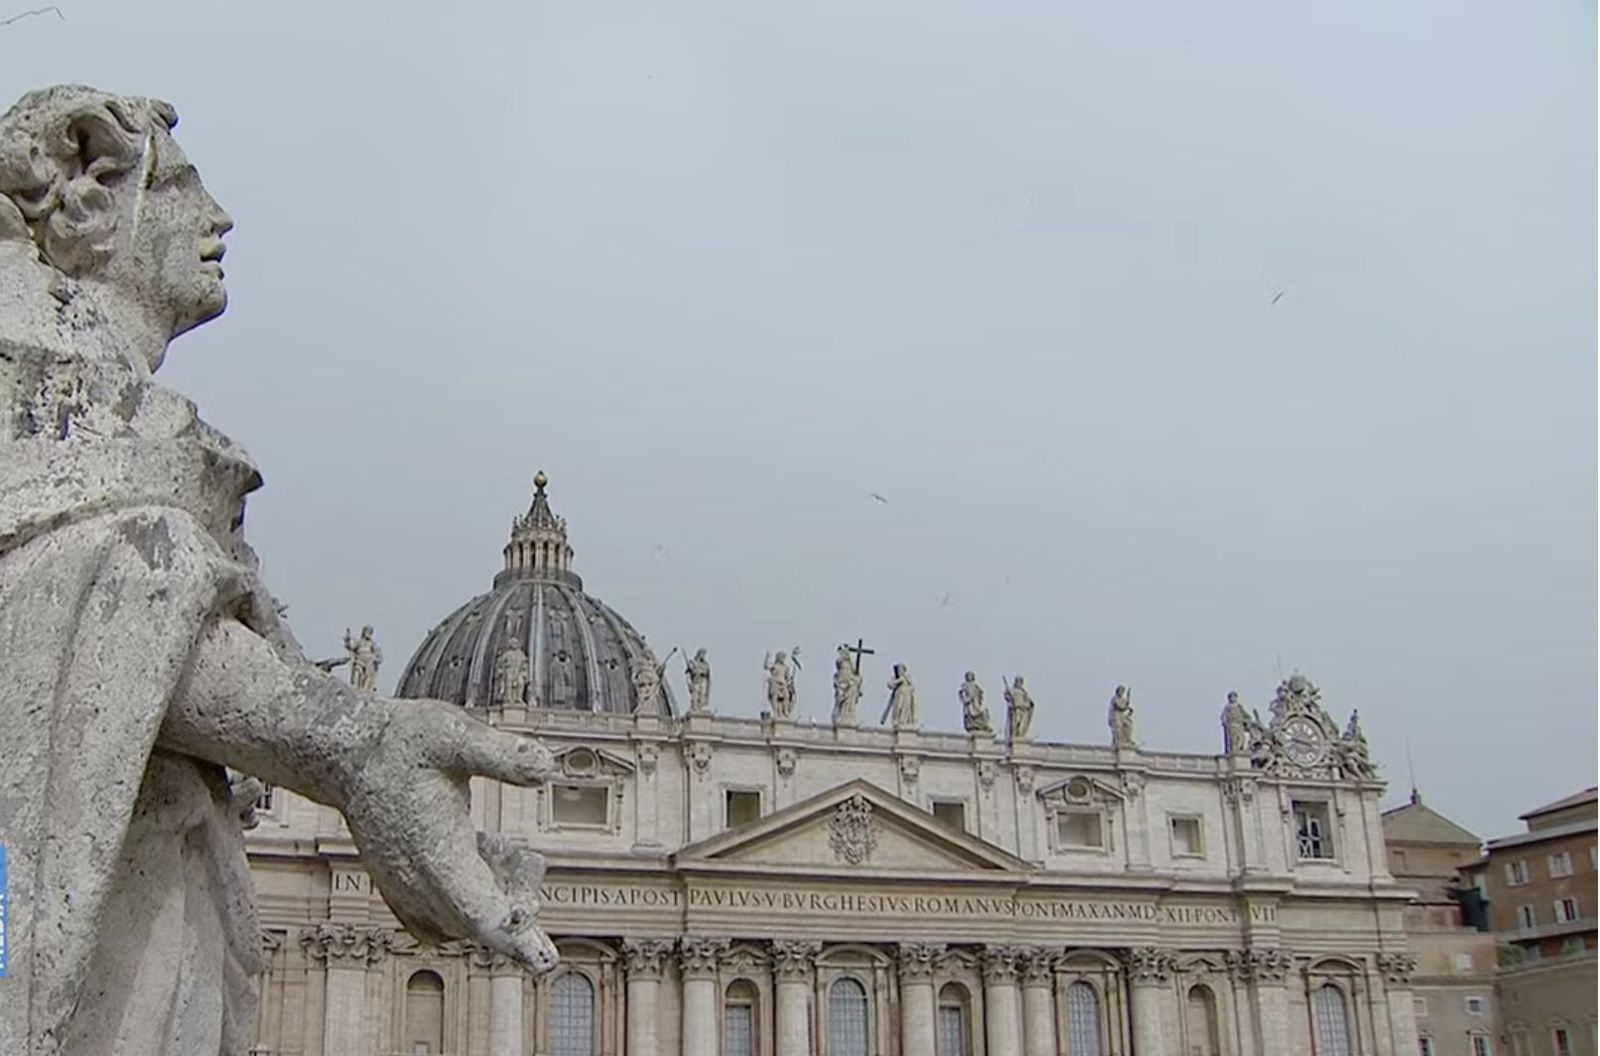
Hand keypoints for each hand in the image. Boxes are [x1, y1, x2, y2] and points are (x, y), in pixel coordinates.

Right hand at [338, 703, 559, 973]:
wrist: (346, 753)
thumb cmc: (401, 740)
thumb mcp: (453, 734)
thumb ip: (500, 754)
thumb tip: (548, 766)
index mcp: (435, 853)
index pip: (479, 915)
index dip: (513, 933)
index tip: (543, 952)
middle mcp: (417, 882)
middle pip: (475, 926)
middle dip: (515, 916)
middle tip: (532, 868)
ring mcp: (405, 889)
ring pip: (459, 924)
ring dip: (494, 905)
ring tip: (510, 855)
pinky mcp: (399, 887)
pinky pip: (438, 920)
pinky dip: (467, 907)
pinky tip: (484, 863)